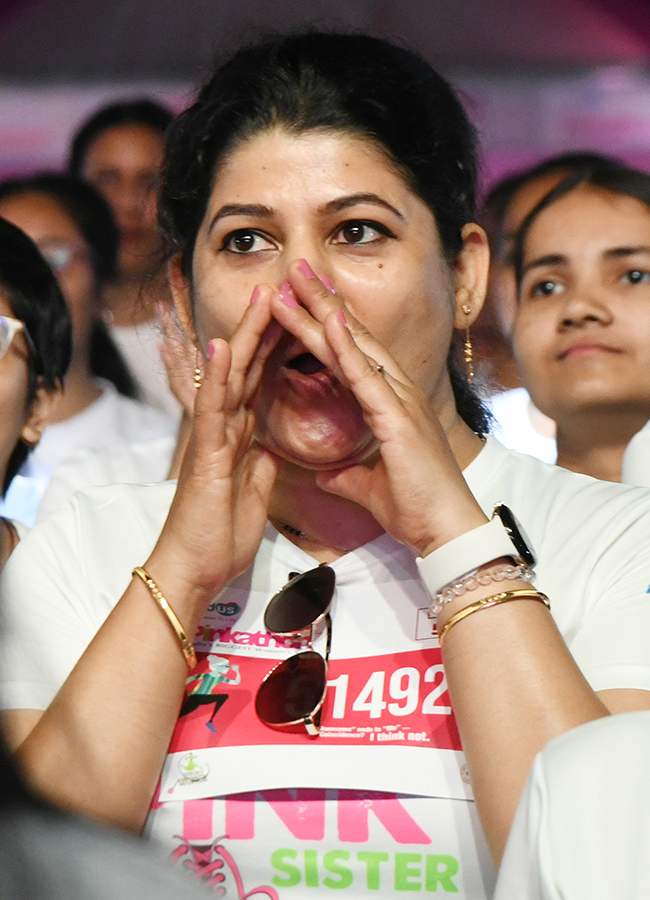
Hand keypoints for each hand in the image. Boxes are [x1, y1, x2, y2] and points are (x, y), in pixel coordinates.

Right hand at [149, 287, 282, 609]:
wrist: (197, 567)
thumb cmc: (221, 532)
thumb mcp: (252, 490)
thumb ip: (258, 463)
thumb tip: (269, 448)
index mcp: (242, 434)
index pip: (264, 379)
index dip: (281, 347)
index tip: (300, 315)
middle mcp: (226, 427)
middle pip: (250, 367)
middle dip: (267, 327)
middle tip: (284, 286)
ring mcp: (212, 437)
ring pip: (231, 377)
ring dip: (245, 336)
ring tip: (260, 298)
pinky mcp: (203, 455)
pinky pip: (211, 410)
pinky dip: (218, 378)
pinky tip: (224, 347)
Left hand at [269, 261, 486, 555]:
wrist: (447, 532)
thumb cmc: (416, 508)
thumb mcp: (368, 487)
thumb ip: (347, 474)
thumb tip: (324, 473)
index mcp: (390, 404)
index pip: (351, 354)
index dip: (326, 324)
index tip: (301, 299)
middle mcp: (398, 392)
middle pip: (353, 336)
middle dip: (321, 301)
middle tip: (295, 268)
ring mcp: (401, 400)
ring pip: (355, 345)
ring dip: (324, 310)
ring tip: (296, 278)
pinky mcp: (399, 418)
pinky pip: (366, 375)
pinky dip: (346, 345)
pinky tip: (327, 319)